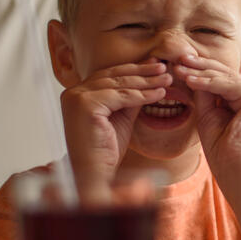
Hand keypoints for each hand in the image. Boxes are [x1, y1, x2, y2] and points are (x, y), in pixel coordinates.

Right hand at [59, 59, 170, 200]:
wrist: (96, 173)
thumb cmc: (107, 150)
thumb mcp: (122, 117)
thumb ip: (131, 98)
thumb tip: (149, 79)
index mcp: (77, 94)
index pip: (109, 75)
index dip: (134, 69)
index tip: (155, 66)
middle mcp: (73, 92)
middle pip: (114, 76)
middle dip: (142, 71)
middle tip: (164, 66)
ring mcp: (77, 97)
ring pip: (120, 84)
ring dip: (147, 81)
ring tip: (167, 79)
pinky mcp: (85, 105)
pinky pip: (121, 96)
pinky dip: (143, 95)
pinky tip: (161, 94)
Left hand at [173, 53, 240, 181]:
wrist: (236, 170)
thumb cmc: (222, 151)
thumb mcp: (207, 116)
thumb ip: (204, 95)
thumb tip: (192, 73)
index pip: (222, 79)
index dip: (201, 70)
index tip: (180, 64)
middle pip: (225, 74)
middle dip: (200, 65)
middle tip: (179, 57)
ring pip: (227, 77)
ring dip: (201, 72)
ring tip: (180, 67)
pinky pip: (230, 86)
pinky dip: (209, 82)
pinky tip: (191, 80)